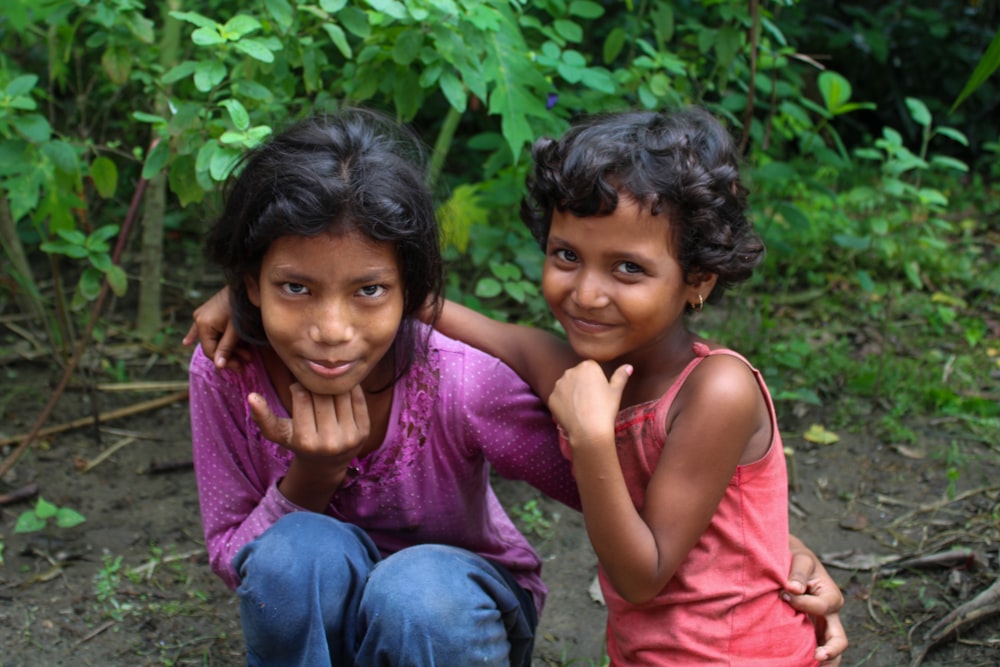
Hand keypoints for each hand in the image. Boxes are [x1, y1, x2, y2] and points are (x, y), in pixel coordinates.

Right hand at [182, 287, 246, 370]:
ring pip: (213, 338)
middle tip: (246, 362)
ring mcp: (201, 315)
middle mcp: (199, 319)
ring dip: (228, 347)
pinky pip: (201, 327)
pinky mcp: (207, 312)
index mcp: (203, 324)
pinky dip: (197, 335)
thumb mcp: (236, 330)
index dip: (225, 362)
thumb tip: (219, 367)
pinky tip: (186, 342)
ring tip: (245, 354)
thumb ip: (227, 348)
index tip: (240, 368)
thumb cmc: (242, 307)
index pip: (211, 351)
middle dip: (230, 354)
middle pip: (212, 345)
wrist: (245, 285)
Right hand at [249, 383, 369, 510]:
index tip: (298, 388)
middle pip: (323, 394)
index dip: (298, 387)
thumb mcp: (279, 434)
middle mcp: (329, 442)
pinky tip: (341, 390)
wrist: (327, 463)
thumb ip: (263, 417)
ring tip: (326, 387)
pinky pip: (358, 398)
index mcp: (305, 441)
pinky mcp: (364, 431)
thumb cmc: (298, 442)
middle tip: (313, 384)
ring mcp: (349, 437)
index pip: (302, 397)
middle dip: (315, 385)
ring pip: (341, 393)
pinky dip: (350, 389)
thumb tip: (251, 396)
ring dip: (333, 385)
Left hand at [548, 361, 631, 451]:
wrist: (588, 431)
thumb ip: (621, 376)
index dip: (596, 381)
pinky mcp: (551, 397)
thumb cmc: (605, 410)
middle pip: (577, 375)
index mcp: (587, 366)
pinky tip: (573, 413)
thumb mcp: (616, 392)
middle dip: (582, 384)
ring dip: (572, 393)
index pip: (591, 368)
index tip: (599, 393)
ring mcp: (559, 384)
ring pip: (567, 386)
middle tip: (591, 401)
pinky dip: (564, 404)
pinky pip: (558, 398)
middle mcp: (570, 371)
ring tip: (582, 408)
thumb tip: (628, 366)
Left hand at [784, 537, 847, 664]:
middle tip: (817, 656)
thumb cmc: (797, 559)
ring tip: (811, 666)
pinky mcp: (811, 630)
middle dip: (831, 650)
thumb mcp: (800, 559)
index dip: (801, 602)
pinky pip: (815, 647)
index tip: (783, 594)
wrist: (792, 561)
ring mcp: (822, 625)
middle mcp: (831, 615)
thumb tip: (793, 589)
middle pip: (838, 639)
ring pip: (830, 649)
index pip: (820, 607)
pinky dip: (810, 658)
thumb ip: (798, 572)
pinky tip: (801, 663)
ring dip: (825, 660)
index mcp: (831, 596)